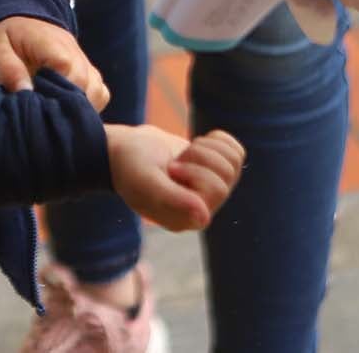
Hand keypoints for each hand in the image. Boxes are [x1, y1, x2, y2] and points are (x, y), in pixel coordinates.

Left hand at [0, 17, 108, 110]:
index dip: (59, 103)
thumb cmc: (8, 39)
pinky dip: (86, 107)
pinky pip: (99, 95)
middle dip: (66, 111)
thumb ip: (10, 71)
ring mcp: (87, 66)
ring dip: (76, 110)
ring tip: (52, 117)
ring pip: (97, 96)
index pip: (73, 81)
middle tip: (43, 121)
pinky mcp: (90, 76)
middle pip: (88, 92)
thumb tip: (26, 92)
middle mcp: (79, 58)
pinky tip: (64, 112)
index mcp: (58, 50)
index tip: (41, 114)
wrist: (22, 22)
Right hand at [106, 125, 244, 230]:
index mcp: (185, 218)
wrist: (122, 149)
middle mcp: (201, 207)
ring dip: (206, 149)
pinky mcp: (213, 170)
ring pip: (234, 162)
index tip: (170, 168)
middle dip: (199, 157)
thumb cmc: (129, 165)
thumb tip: (205, 217)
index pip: (216, 189)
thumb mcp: (146, 180)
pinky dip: (218, 140)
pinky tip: (197, 143)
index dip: (195, 172)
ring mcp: (208, 189)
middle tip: (175, 161)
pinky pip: (236, 152)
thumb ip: (173, 198)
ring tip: (183, 154)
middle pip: (228, 174)